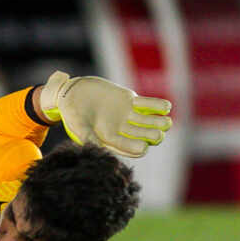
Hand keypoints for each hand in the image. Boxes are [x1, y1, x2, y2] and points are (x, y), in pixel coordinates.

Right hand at [37, 71, 171, 157]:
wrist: (72, 91)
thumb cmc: (72, 112)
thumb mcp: (78, 125)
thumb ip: (88, 137)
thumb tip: (95, 149)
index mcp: (110, 139)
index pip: (126, 146)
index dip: (135, 148)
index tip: (143, 148)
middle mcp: (122, 129)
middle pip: (140, 134)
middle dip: (150, 135)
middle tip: (159, 135)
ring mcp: (128, 115)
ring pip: (147, 120)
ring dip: (157, 122)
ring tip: (167, 122)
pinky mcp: (131, 101)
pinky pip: (147, 104)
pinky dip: (156, 105)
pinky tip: (167, 106)